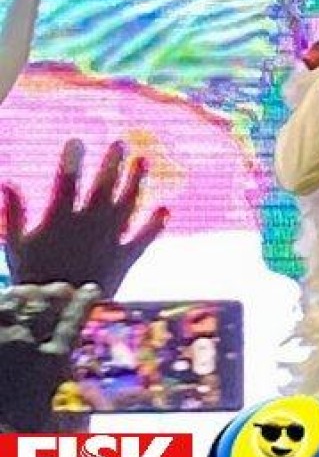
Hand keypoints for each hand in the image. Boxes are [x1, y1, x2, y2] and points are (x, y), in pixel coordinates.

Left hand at [0, 282, 100, 431]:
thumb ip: (70, 419)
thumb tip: (84, 416)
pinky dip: (1, 304)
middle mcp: (24, 343)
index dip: (84, 301)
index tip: (90, 290)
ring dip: (26, 294)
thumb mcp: (50, 431)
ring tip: (31, 293)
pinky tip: (4, 304)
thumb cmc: (13, 435)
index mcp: (50, 362)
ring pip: (13, 301)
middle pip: (44, 303)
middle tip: (63, 290)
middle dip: (57, 292)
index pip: (73, 319)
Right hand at [3, 140, 168, 297]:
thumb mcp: (16, 247)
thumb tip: (7, 183)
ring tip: (143, 160)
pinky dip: (155, 224)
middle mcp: (88, 226)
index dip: (71, 161)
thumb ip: (14, 213)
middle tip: (120, 143)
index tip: (76, 140)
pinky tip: (164, 209)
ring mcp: (109, 240)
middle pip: (103, 187)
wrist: (57, 316)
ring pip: (127, 204)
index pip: (66, 183)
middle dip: (112, 163)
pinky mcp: (124, 258)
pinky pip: (143, 238)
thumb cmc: (33, 279)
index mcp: (60, 220)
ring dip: (136, 181)